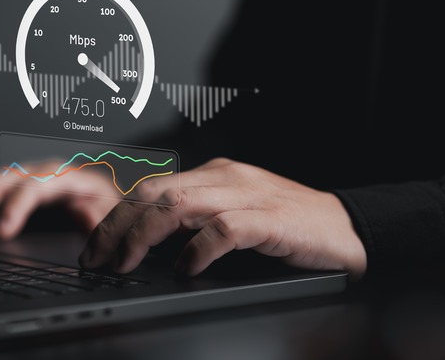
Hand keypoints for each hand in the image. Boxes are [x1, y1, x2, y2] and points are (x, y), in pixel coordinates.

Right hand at [0, 159, 121, 238]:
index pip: (36, 186)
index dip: (16, 207)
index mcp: (66, 176)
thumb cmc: (110, 204)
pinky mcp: (13, 186)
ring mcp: (24, 177)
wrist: (111, 193)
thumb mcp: (113, 213)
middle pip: (4, 179)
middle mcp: (40, 172)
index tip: (2, 232)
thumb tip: (89, 225)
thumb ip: (103, 220)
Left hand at [78, 158, 367, 279]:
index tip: (96, 246)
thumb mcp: (235, 219)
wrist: (348, 230)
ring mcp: (249, 196)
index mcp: (215, 175)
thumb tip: (148, 251)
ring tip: (125, 263)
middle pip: (155, 193)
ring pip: (179, 205)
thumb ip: (196, 225)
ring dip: (144, 236)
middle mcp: (226, 178)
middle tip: (97, 258)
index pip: (151, 189)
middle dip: (118, 226)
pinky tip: (185, 269)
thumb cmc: (289, 230)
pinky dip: (198, 249)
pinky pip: (223, 229)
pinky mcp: (271, 219)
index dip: (117, 216)